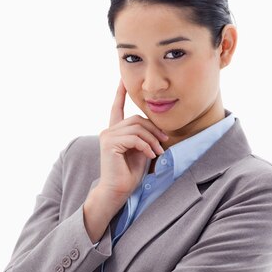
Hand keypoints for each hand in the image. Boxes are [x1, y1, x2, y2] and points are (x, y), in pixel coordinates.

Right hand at [96, 79, 168, 200]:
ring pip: (137, 128)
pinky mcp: (109, 143)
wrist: (118, 191)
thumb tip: (157, 127)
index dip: (120, 93)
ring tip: (158, 152)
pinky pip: (134, 138)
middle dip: (153, 129)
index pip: (117, 108)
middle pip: (136, 119)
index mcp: (115, 132)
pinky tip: (151, 155)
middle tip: (164, 141)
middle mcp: (108, 131)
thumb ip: (144, 136)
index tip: (123, 80)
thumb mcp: (141, 150)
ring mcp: (107, 136)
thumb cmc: (130, 174)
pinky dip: (146, 146)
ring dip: (152, 140)